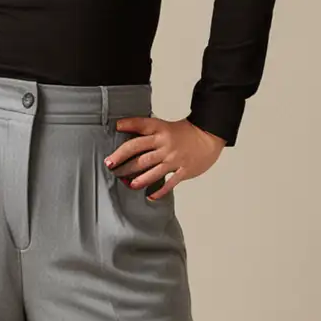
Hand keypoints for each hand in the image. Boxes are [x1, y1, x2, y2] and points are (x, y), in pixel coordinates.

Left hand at [106, 117, 224, 199]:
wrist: (210, 136)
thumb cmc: (186, 133)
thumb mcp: (166, 127)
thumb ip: (150, 133)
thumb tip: (130, 140)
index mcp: (161, 130)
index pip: (142, 125)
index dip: (128, 125)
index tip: (116, 127)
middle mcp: (165, 144)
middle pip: (139, 152)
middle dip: (122, 160)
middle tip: (111, 166)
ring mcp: (174, 158)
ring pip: (151, 170)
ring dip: (138, 178)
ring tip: (128, 184)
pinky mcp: (183, 170)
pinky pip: (169, 183)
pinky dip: (159, 191)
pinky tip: (150, 196)